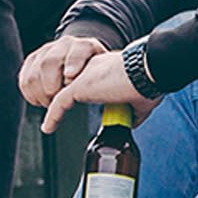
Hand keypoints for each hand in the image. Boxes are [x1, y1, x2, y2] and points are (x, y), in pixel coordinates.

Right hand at [19, 35, 110, 106]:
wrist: (82, 58)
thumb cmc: (97, 72)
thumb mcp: (107, 74)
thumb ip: (114, 88)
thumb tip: (127, 115)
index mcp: (85, 46)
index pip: (77, 51)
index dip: (73, 64)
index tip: (71, 78)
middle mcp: (64, 45)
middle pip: (49, 62)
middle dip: (51, 85)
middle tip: (56, 100)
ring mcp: (46, 51)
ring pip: (34, 72)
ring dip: (39, 92)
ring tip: (49, 103)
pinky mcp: (32, 60)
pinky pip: (24, 78)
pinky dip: (29, 92)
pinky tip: (38, 100)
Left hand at [40, 48, 157, 133]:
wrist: (149, 73)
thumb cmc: (149, 83)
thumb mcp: (140, 100)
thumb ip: (133, 111)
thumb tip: (132, 123)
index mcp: (103, 69)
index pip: (84, 81)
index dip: (77, 93)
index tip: (73, 106)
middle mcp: (89, 69)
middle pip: (66, 85)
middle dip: (57, 98)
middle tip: (54, 118)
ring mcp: (82, 77)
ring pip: (57, 92)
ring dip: (52, 109)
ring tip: (49, 124)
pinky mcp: (79, 86)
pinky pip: (58, 103)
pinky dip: (52, 116)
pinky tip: (48, 128)